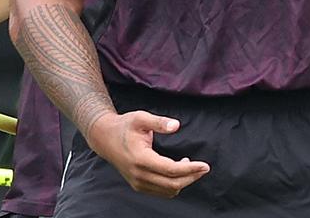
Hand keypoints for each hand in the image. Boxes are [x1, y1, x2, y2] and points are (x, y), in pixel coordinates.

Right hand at [88, 111, 211, 197]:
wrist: (104, 138)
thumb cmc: (124, 126)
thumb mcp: (141, 118)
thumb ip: (159, 122)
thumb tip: (176, 125)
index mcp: (140, 158)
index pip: (171, 170)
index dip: (190, 169)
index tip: (205, 165)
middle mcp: (139, 175)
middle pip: (172, 184)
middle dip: (191, 177)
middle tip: (203, 168)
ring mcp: (138, 183)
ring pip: (168, 190)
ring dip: (183, 182)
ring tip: (190, 166)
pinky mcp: (138, 185)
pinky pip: (161, 192)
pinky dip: (173, 185)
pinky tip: (178, 171)